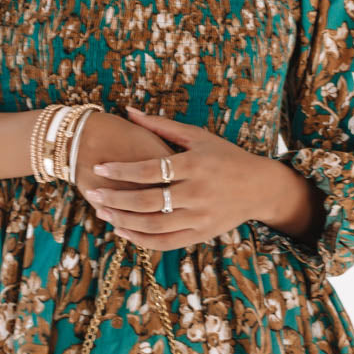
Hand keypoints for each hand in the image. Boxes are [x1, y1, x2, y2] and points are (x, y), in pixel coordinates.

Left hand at [79, 104, 270, 252]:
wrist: (260, 187)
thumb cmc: (225, 156)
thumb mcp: (198, 136)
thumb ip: (161, 125)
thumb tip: (128, 111)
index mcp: (195, 165)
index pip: (149, 170)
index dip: (121, 170)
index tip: (99, 167)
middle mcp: (197, 193)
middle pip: (147, 201)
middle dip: (115, 199)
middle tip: (92, 194)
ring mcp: (200, 217)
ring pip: (153, 225)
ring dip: (123, 220)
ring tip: (102, 212)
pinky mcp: (201, 234)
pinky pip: (165, 242)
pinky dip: (140, 239)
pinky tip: (122, 230)